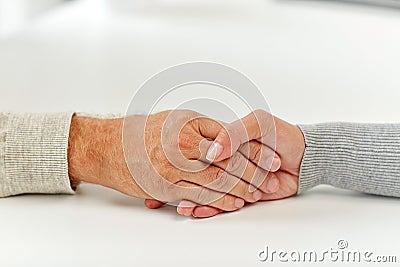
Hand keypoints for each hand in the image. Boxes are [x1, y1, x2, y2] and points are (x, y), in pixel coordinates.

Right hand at [68, 110, 280, 211]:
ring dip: (240, 190)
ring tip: (257, 194)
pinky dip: (218, 201)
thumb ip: (204, 129)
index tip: (272, 158)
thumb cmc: (143, 132)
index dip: (254, 151)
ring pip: (217, 181)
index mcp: (189, 124)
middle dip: (253, 173)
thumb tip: (229, 138)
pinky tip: (232, 204)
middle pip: (228, 162)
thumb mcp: (177, 119)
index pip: (232, 140)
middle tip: (270, 180)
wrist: (108, 147)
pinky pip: (198, 196)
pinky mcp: (165, 188)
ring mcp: (173, 168)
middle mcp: (182, 145)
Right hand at [166, 110, 304, 216]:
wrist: (306, 157)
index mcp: (227, 142)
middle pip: (202, 174)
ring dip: (193, 199)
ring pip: (208, 190)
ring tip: (181, 206)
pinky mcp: (241, 194)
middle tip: (168, 190)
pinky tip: (194, 211)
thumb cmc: (284, 136)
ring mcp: (233, 178)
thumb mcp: (259, 124)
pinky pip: (220, 203)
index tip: (170, 164)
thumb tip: (213, 152)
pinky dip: (208, 208)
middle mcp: (227, 161)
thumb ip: (235, 133)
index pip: (202, 152)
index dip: (186, 160)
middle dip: (186, 183)